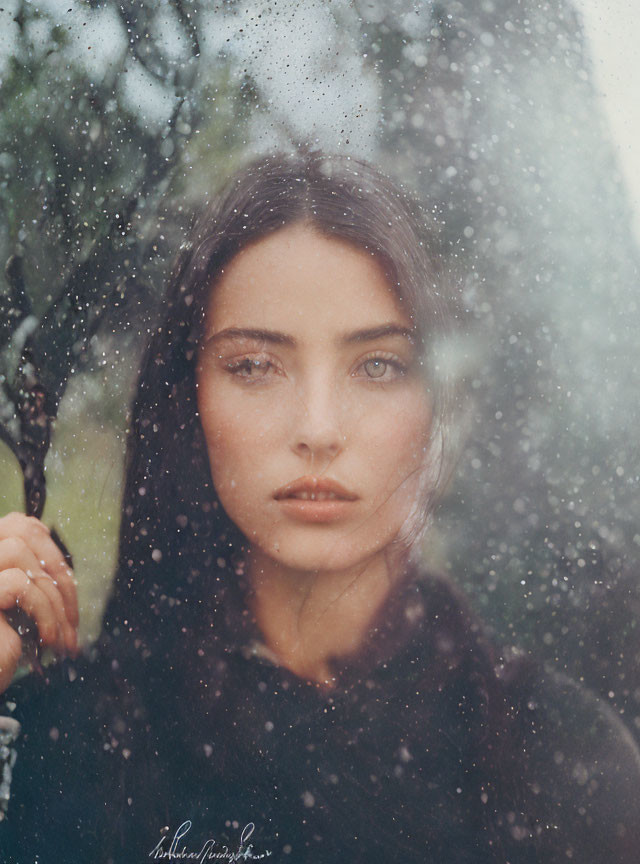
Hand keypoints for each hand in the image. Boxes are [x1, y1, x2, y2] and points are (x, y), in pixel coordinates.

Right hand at [0, 512, 78, 692]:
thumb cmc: (0, 653)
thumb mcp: (22, 611)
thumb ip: (34, 581)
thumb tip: (63, 570)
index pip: (18, 525)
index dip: (48, 546)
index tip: (64, 582)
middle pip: (20, 531)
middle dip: (59, 570)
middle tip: (72, 615)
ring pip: (22, 556)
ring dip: (55, 598)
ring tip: (62, 636)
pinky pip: (18, 583)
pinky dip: (44, 611)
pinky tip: (48, 640)